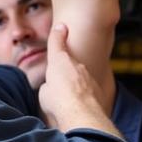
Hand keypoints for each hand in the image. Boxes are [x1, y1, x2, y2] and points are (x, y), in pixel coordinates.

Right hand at [38, 23, 120, 137]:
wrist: (81, 115)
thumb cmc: (58, 102)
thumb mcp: (44, 93)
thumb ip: (49, 86)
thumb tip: (52, 89)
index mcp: (59, 60)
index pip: (57, 42)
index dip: (57, 34)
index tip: (61, 26)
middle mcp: (76, 64)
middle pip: (69, 63)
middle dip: (64, 72)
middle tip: (57, 86)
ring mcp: (88, 76)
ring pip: (79, 77)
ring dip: (74, 86)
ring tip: (67, 102)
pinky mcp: (98, 88)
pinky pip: (87, 90)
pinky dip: (83, 96)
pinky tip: (78, 108)